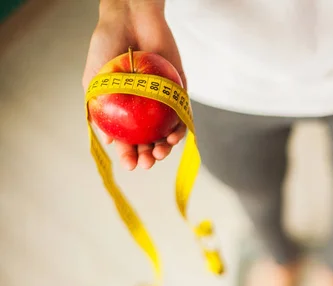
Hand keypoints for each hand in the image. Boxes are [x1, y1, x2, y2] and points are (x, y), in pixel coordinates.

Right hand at [82, 1, 185, 169]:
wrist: (129, 19)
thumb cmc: (106, 46)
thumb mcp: (94, 80)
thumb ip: (97, 108)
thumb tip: (107, 140)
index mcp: (122, 111)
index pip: (127, 140)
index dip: (128, 155)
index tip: (130, 164)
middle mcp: (143, 109)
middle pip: (149, 140)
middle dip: (149, 156)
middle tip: (148, 161)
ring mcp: (162, 101)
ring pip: (167, 132)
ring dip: (166, 147)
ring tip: (160, 152)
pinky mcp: (179, 90)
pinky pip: (183, 114)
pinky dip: (181, 127)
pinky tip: (175, 135)